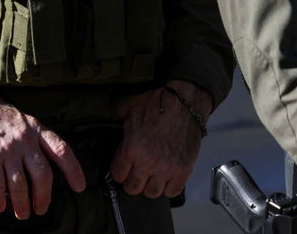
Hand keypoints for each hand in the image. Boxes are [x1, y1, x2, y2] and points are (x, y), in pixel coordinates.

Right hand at [0, 89, 86, 219]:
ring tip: (23, 213)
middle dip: (43, 197)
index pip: (61, 150)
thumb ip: (43, 144)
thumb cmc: (11, 122)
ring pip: (19, 185)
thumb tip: (50, 175)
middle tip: (41, 209)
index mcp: (39, 131)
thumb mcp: (32, 124)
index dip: (73, 169)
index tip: (79, 187)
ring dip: (22, 204)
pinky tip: (1, 207)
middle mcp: (25, 140)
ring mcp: (7, 150)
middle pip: (42, 175)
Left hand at [110, 80, 212, 198]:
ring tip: (151, 177)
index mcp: (131, 148)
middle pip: (133, 188)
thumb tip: (112, 120)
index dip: (119, 172)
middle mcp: (147, 162)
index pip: (118, 174)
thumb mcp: (130, 106)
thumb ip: (117, 116)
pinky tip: (166, 178)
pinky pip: (173, 191)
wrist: (185, 103)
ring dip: (150, 186)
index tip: (122, 169)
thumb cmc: (159, 103)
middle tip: (135, 175)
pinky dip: (168, 187)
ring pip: (152, 192)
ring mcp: (166, 168)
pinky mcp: (183, 170)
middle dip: (132, 182)